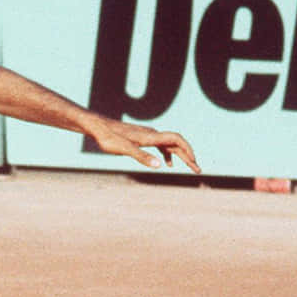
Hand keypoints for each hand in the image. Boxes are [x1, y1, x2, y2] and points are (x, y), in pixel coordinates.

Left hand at [83, 117, 198, 171]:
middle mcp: (152, 134)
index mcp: (151, 136)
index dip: (187, 150)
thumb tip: (160, 166)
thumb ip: (142, 157)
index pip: (176, 140)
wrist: (98, 127)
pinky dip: (167, 154)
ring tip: (189, 166)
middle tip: (198, 170)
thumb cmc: (109, 138)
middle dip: (188, 157)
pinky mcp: (142, 138)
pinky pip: (160, 146)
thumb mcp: (125, 149)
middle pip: (176, 144)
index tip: (194, 162)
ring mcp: (147, 136)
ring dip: (180, 156)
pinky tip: (167, 164)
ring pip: (169, 145)